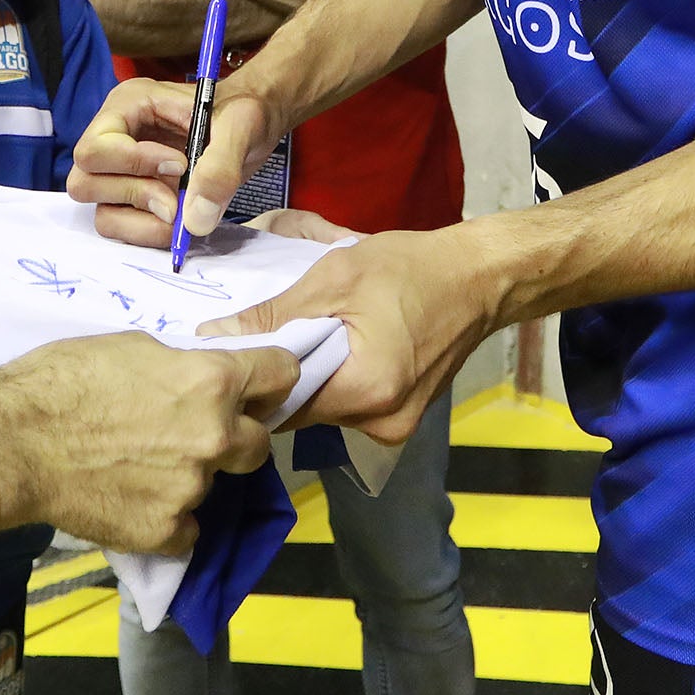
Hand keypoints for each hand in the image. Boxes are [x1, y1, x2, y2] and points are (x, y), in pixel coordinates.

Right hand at [0, 332, 295, 552]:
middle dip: (237, 435)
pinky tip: (134, 499)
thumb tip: (194, 379)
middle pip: (260, 441)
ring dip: (192, 474)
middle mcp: (215, 436)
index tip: (260, 384)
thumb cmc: (64, 378)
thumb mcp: (133, 346)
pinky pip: (186, 526)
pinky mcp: (167, 531)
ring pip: (215, 484)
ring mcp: (194, 489)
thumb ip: (180, 367)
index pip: (282, 373)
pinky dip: (168, 516)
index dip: (271, 377)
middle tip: (198, 432)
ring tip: (143, 466)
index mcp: (212, 380)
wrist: (16, 442)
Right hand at [66, 77, 286, 247]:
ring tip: (181, 211)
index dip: (134, 164)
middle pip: (85, 182)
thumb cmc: (243, 113)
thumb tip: (194, 219)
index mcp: (128, 105)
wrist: (255, 127)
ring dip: (142, 220)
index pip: (97, 147)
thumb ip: (220, 166)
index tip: (180, 165)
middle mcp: (115, 138)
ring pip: (101, 211)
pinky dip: (148, 232)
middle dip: (135, 195)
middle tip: (176, 198)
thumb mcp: (241, 126)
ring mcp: (121, 172)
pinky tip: (180, 219)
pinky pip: (120, 228)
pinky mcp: (134, 199)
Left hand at [206, 228, 501, 443]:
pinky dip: (333, 377)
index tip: (228, 354)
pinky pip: (350, 403)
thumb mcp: (335, 278)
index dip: (253, 378)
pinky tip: (330, 344)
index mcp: (366, 392)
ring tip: (293, 336)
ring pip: (325, 408)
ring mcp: (396, 426)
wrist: (480, 278)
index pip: (283, 405)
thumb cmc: (410, 268)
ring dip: (307, 377)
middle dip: (277, 377)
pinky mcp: (402, 417)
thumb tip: (214, 336)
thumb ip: (274, 314)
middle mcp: (381, 423)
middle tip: (255, 339)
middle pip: (304, 410)